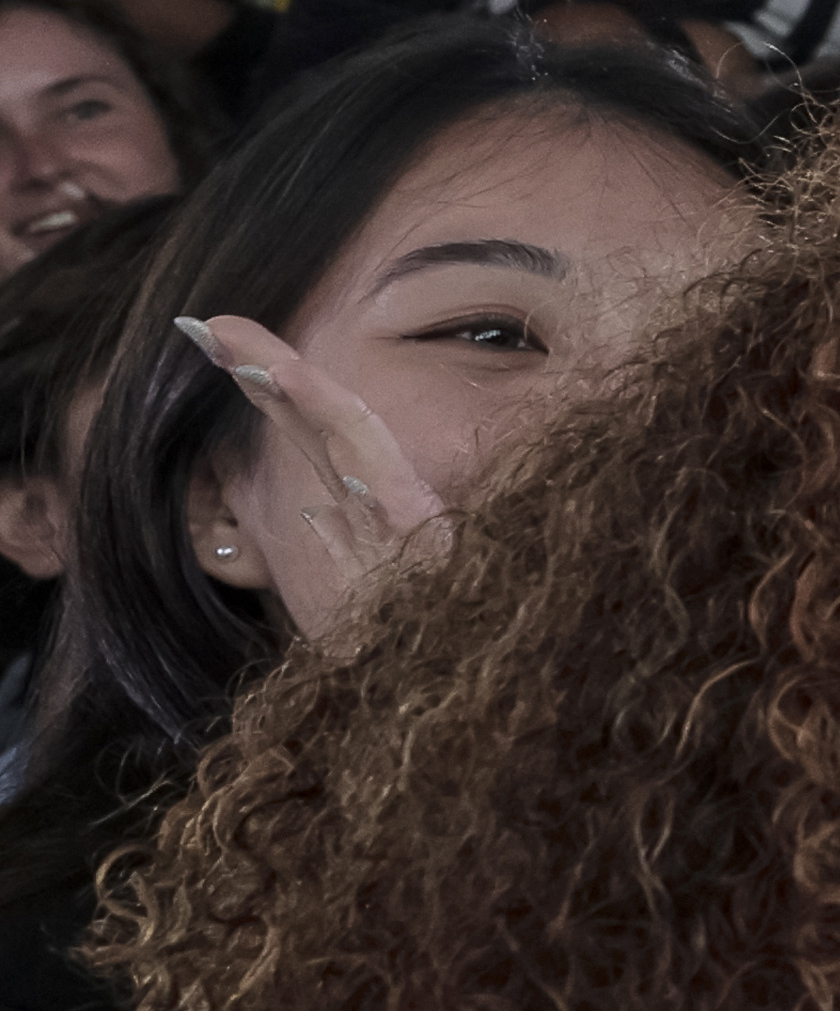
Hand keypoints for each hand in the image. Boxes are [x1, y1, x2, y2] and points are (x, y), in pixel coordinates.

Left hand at [173, 312, 445, 642]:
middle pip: (324, 420)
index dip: (263, 378)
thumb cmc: (411, 638)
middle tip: (212, 328)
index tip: (208, 334)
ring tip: (276, 370)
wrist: (461, 682)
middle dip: (272, 369)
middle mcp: (385, 502)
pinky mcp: (431, 563)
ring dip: (319, 409)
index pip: (307, 426)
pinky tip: (342, 470)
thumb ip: (337, 547)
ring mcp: (405, 528)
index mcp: (364, 503)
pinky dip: (372, 494)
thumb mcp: (354, 596)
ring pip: (361, 456)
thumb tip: (311, 512)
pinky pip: (398, 525)